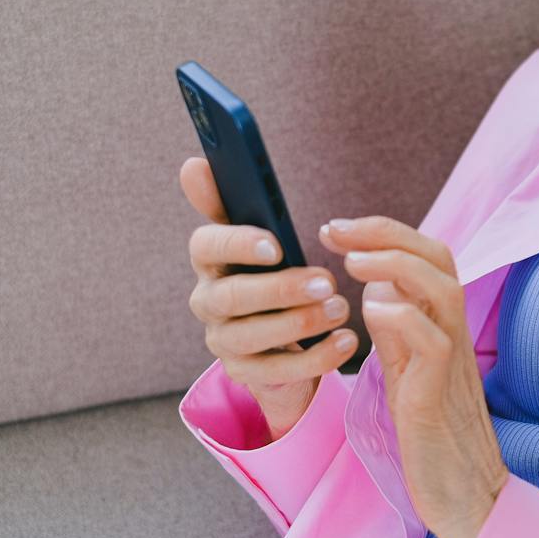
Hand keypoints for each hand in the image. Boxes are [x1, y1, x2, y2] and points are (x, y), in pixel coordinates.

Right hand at [180, 156, 358, 440]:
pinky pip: (275, 371)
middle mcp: (208, 300)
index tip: (276, 245)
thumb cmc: (273, 269)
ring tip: (340, 308)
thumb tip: (193, 165)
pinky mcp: (244, 373)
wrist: (283, 332)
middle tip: (326, 281)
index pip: (206, 245)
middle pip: (232, 296)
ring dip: (299, 322)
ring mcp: (223, 340)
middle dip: (280, 289)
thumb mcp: (262, 233)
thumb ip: (233, 199)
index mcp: (210, 258)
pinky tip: (345, 341)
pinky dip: (314, 358)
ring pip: (252, 335)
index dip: (238, 243)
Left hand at [319, 215, 508, 537]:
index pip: (427, 255)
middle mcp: (452, 331)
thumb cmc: (432, 430)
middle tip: (335, 229)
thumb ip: (396, 330)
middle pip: (438, 255)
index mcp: (440, 322)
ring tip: (351, 260)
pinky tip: (370, 311)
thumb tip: (376, 291)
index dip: (384, 233)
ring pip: (442, 287)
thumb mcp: (406, 369)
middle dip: (385, 232)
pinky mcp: (441, 391)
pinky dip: (402, 316)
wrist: (462, 488)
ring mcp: (451, 358)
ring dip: (395, 263)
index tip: (337, 230)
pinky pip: (432, 340)